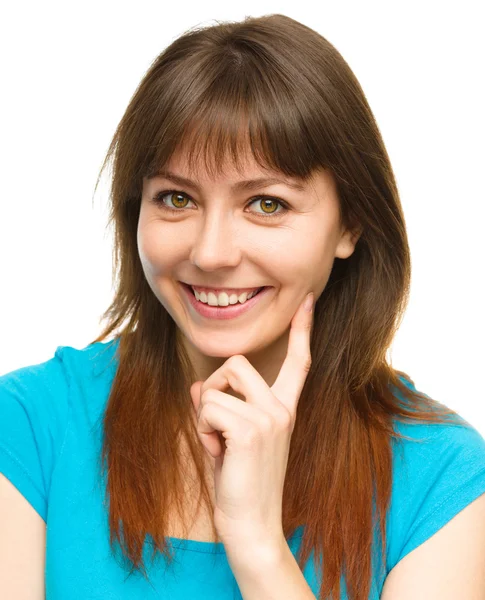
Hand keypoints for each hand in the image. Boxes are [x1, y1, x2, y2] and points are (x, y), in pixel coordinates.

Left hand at [189, 292, 313, 549]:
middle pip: (237, 363)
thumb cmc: (241, 485)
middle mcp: (282, 408)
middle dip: (215, 386)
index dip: (303, 329)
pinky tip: (216, 454)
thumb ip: (218, 408)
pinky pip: (208, 408)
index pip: (298, 361)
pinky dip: (202, 429)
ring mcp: (270, 417)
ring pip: (216, 387)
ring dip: (205, 415)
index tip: (308, 301)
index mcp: (284, 409)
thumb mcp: (228, 440)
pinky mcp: (251, 430)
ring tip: (218, 445)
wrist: (252, 527)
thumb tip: (198, 385)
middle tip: (215, 423)